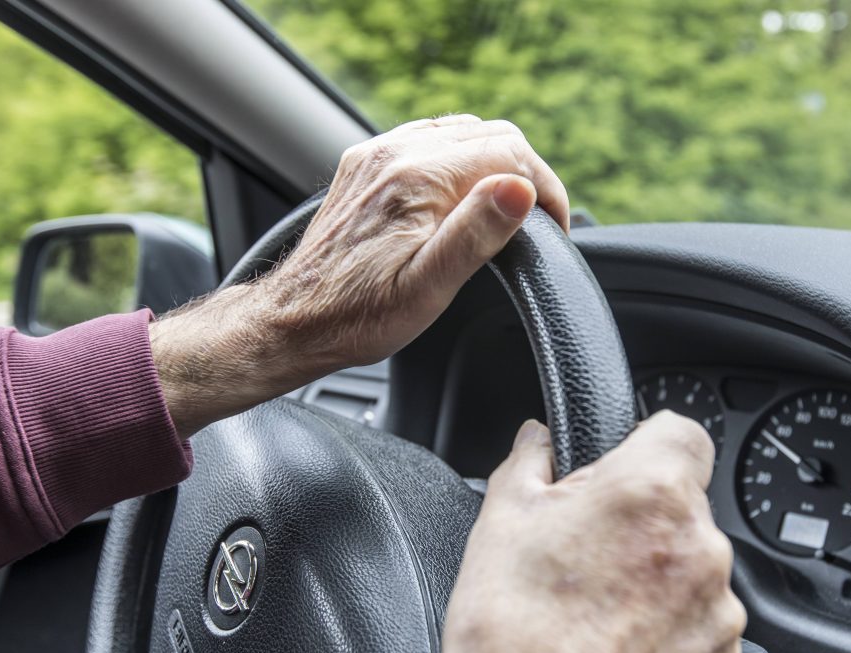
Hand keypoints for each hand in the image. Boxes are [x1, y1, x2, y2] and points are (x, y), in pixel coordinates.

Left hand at [150, 115, 569, 437]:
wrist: (294, 321)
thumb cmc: (359, 316)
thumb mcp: (428, 287)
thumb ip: (477, 232)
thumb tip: (520, 188)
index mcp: (417, 178)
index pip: (509, 155)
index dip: (546, 190)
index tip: (555, 230)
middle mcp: (395, 154)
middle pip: (490, 135)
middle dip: (526, 173)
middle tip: (540, 223)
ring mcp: (377, 156)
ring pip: (461, 132)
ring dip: (495, 164)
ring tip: (509, 212)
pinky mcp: (365, 167)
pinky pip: (428, 140)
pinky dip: (460, 160)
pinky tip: (465, 196)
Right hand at [408, 412, 745, 652]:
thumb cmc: (511, 643)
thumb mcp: (500, 523)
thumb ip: (529, 463)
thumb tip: (538, 442)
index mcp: (652, 496)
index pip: (682, 431)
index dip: (643, 445)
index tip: (618, 467)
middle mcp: (702, 551)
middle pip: (681, 508)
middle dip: (637, 522)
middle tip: (581, 555)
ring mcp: (720, 617)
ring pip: (690, 571)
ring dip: (653, 580)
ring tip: (589, 616)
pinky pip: (698, 630)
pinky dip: (665, 634)